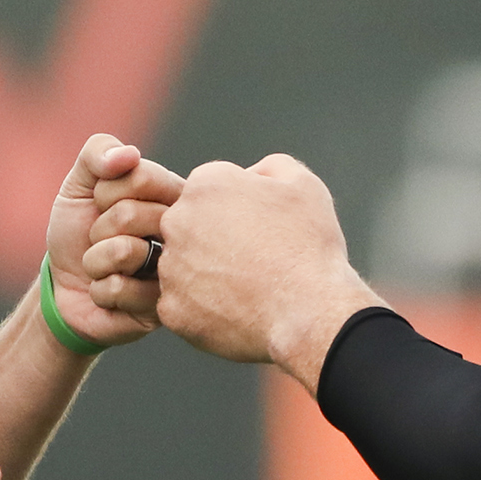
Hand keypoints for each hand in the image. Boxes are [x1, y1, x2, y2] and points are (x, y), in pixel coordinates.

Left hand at [84, 147, 186, 326]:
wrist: (65, 289)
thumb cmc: (79, 231)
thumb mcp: (79, 185)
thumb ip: (98, 152)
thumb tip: (128, 154)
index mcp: (172, 195)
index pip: (141, 175)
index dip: (105, 192)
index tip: (102, 205)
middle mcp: (183, 232)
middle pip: (130, 214)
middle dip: (98, 229)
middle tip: (103, 240)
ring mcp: (177, 271)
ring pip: (124, 251)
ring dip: (95, 261)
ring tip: (106, 268)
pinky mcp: (163, 307)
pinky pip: (118, 288)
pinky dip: (100, 291)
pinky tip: (112, 294)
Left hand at [154, 154, 382, 389]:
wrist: (309, 312)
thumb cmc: (308, 248)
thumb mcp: (303, 185)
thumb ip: (270, 167)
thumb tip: (252, 174)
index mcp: (206, 185)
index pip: (210, 191)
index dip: (239, 210)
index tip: (259, 229)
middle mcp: (177, 221)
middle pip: (190, 226)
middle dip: (215, 239)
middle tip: (253, 260)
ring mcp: (170, 268)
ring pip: (184, 267)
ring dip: (207, 274)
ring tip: (247, 288)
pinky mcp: (171, 309)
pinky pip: (183, 306)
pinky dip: (204, 310)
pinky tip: (236, 311)